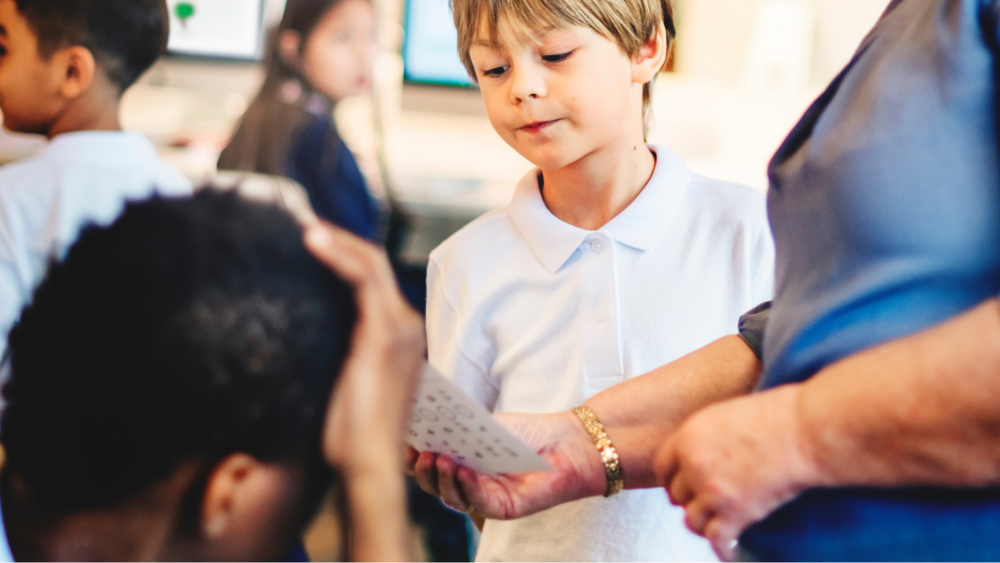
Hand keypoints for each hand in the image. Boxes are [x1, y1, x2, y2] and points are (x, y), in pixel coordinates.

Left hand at [304, 222, 424, 475]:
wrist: (366, 463)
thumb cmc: (349, 435)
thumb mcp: (341, 381)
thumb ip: (335, 348)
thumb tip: (304, 325)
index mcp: (398, 336)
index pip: (373, 280)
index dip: (344, 255)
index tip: (310, 242)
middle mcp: (406, 325)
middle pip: (374, 264)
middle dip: (340, 240)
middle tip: (302, 225)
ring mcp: (399, 328)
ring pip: (371, 263)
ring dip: (336, 240)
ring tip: (303, 227)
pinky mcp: (385, 333)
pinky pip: (363, 279)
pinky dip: (337, 255)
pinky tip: (311, 243)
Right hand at [405, 411, 606, 518]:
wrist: (566, 443)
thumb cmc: (526, 432)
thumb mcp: (486, 425)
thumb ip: (458, 428)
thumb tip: (426, 420)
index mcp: (458, 463)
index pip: (427, 465)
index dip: (411, 456)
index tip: (403, 440)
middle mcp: (467, 484)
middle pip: (433, 484)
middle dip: (423, 468)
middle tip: (420, 450)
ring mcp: (484, 498)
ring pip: (451, 497)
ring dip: (442, 477)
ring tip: (439, 457)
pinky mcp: (503, 509)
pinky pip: (479, 502)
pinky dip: (468, 486)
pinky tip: (463, 470)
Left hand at [655, 384, 821, 560]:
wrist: (805, 431)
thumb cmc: (776, 416)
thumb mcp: (726, 415)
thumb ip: (707, 437)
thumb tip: (703, 454)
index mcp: (688, 436)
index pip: (663, 466)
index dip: (672, 479)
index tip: (682, 486)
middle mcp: (694, 465)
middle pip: (676, 495)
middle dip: (689, 501)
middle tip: (703, 505)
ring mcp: (713, 491)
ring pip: (692, 521)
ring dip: (704, 525)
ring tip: (716, 526)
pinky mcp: (735, 513)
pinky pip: (717, 540)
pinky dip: (723, 550)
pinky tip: (730, 552)